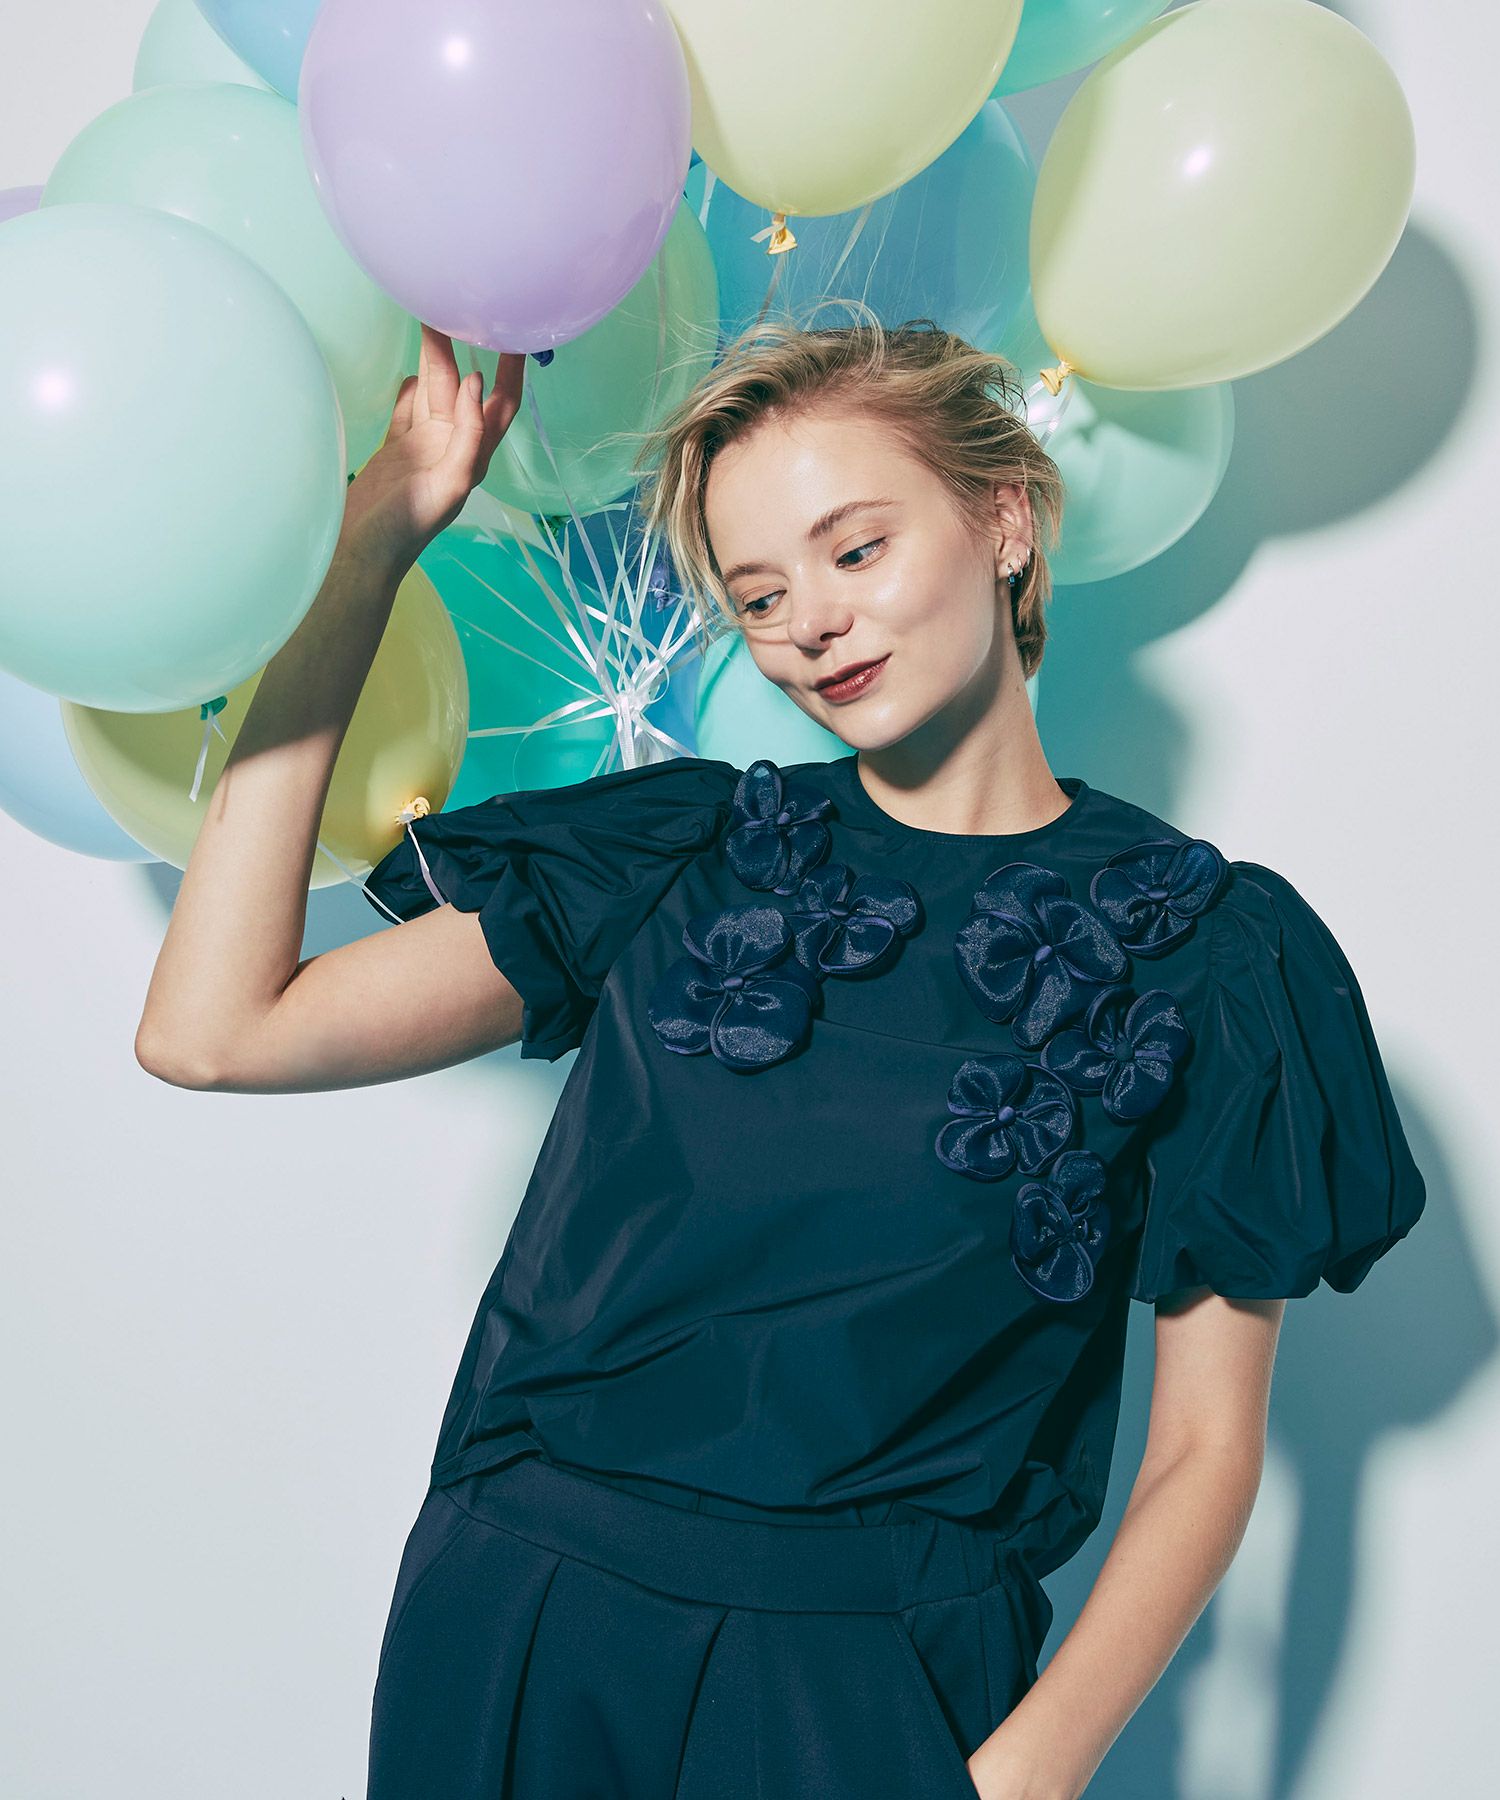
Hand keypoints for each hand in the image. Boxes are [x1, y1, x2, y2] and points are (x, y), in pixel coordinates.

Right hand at [340, 323, 524, 575]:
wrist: (363, 552)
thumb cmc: (408, 528)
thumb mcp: (449, 484)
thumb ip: (469, 438)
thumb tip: (475, 382)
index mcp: (473, 455)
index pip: (502, 403)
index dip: (512, 369)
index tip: (516, 331)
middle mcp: (453, 447)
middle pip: (464, 387)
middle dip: (464, 348)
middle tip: (459, 306)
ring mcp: (423, 447)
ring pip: (433, 391)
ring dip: (435, 358)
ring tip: (430, 318)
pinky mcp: (396, 450)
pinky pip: (409, 411)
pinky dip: (412, 389)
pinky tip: (414, 368)